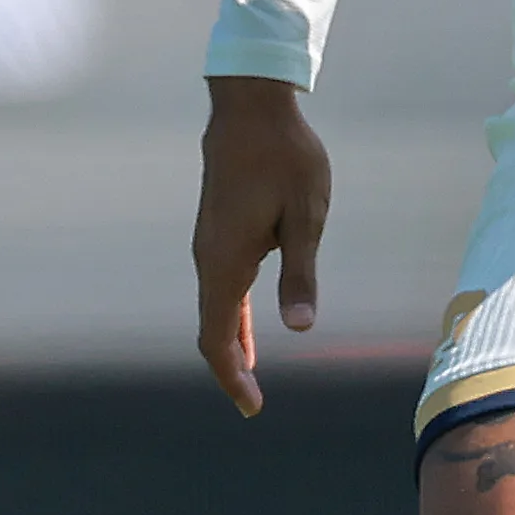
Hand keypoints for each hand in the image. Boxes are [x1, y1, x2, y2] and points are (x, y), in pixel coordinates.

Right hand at [194, 75, 330, 416]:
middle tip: (253, 404)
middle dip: (230, 368)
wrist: (251, 106)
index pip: (217, 336)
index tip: (252, 407)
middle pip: (210, 329)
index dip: (232, 376)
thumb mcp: (305, 216)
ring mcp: (209, 244)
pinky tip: (246, 328)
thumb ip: (300, 273)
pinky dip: (231, 315)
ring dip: (230, 343)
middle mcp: (208, 257)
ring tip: (251, 375)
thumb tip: (301, 327)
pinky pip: (220, 286)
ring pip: (214, 308)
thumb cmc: (286, 157)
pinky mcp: (218, 231)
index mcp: (226, 260)